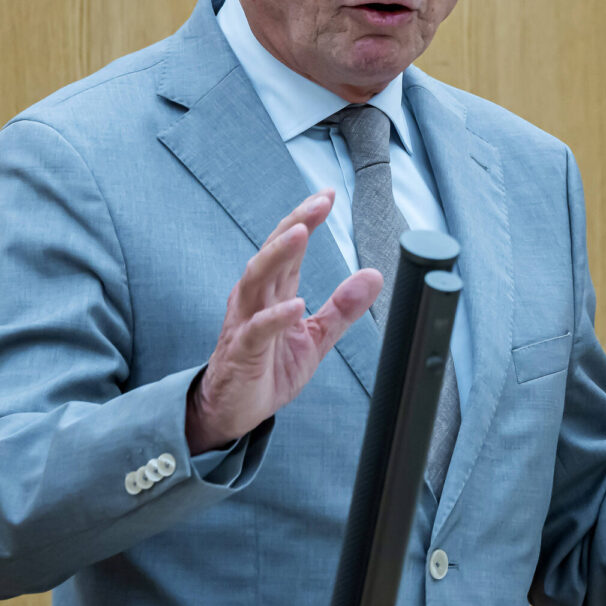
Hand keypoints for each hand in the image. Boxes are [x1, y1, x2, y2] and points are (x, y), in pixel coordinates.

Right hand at [185, 192, 383, 452]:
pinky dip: (275, 316)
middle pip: (272, 252)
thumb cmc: (267, 368)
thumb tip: (373, 275)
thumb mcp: (314, 338)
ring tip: (300, 234)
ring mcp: (245, 323)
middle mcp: (255, 299)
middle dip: (295, 223)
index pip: (289, 247)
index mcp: (273, 292)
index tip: (327, 194)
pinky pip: (256, 330)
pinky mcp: (241, 353)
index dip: (306, 219)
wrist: (232, 410)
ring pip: (256, 280)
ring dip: (278, 256)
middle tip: (318, 202)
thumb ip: (342, 308)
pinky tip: (295, 304)